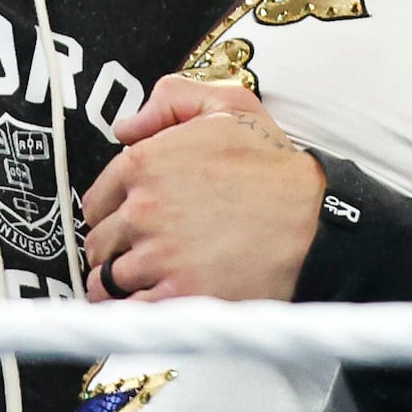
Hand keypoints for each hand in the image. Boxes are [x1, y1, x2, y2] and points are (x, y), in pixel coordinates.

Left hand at [79, 77, 323, 300]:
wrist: (315, 220)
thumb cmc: (274, 168)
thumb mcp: (229, 106)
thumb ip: (172, 99)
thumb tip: (126, 127)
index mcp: (147, 162)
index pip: (96, 201)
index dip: (112, 213)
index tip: (127, 222)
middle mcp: (145, 208)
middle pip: (100, 242)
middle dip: (116, 248)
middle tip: (142, 250)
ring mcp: (159, 254)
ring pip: (108, 279)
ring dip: (123, 282)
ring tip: (147, 278)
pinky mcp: (178, 295)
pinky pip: (130, 312)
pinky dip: (135, 312)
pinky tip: (152, 302)